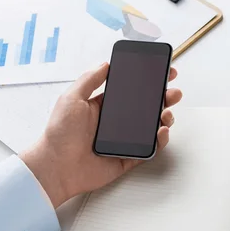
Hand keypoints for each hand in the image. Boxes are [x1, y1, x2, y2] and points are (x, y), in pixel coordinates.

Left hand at [20, 62, 182, 207]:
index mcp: (104, 106)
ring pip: (152, 127)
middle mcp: (116, 122)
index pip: (132, 90)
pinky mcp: (129, 158)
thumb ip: (90, 79)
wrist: (57, 167)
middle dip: (164, 98)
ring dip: (165, 117)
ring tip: (166, 113)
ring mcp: (124, 140)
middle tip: (173, 92)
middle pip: (147, 107)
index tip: (163, 72)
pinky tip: (161, 131)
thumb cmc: (59, 134)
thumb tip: (106, 64)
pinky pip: (150, 149)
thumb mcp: (72, 98)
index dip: (149, 81)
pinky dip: (160, 140)